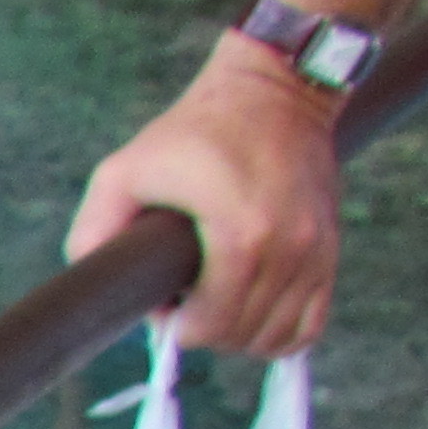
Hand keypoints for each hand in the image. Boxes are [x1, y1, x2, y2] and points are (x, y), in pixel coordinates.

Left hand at [65, 36, 344, 355]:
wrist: (278, 90)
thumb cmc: (195, 131)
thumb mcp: (124, 171)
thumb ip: (95, 230)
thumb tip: (98, 289)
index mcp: (242, 235)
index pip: (210, 326)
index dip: (175, 327)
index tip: (164, 302)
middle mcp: (291, 248)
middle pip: (240, 336)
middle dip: (203, 330)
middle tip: (184, 299)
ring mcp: (318, 250)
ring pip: (276, 338)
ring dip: (238, 333)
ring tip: (215, 299)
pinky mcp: (332, 248)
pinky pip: (310, 324)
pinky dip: (279, 332)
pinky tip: (250, 310)